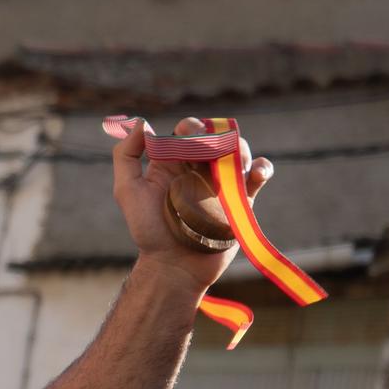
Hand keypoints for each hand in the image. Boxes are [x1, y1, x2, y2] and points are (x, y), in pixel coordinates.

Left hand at [111, 117, 275, 296]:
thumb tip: (142, 124)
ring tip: (232, 164)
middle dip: (217, 135)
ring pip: (238, 152)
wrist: (174, 265)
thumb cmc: (149, 230)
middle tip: (211, 149)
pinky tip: (255, 172)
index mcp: (173, 163)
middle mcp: (198, 169)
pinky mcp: (240, 200)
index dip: (190, 127)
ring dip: (239, 149)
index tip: (189, 136)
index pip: (187, 132)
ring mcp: (221, 183)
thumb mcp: (127, 191)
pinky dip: (262, 168)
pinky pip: (258, 176)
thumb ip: (127, 156)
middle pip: (216, 137)